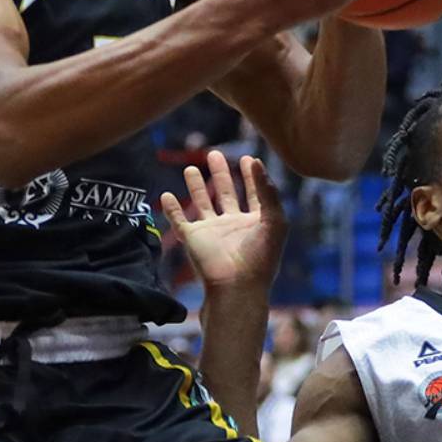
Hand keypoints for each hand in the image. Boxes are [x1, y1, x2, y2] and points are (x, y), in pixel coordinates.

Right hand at [162, 150, 285, 292]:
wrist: (236, 287)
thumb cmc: (261, 257)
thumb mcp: (274, 220)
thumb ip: (267, 192)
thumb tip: (256, 162)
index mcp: (255, 222)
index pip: (254, 194)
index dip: (252, 176)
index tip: (249, 159)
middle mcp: (233, 225)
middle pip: (225, 193)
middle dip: (220, 174)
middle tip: (214, 154)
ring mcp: (211, 232)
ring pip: (202, 203)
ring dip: (196, 186)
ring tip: (190, 168)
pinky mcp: (192, 239)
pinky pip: (179, 220)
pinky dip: (171, 209)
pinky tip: (166, 195)